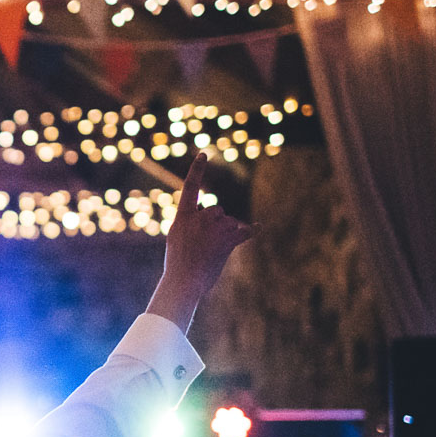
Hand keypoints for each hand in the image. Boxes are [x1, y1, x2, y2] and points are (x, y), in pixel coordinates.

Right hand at [147, 152, 254, 328]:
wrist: (183, 281)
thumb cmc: (178, 263)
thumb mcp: (177, 238)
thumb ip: (190, 222)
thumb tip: (207, 210)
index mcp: (183, 216)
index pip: (190, 187)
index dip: (196, 170)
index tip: (203, 155)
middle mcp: (200, 218)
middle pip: (217, 211)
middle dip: (216, 223)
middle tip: (205, 244)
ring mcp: (214, 228)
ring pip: (229, 223)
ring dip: (226, 234)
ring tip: (212, 252)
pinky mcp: (228, 241)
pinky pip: (244, 232)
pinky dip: (251, 232)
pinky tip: (258, 228)